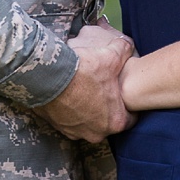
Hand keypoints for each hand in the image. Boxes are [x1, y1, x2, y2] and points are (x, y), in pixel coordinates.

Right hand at [38, 24, 136, 142]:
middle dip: (107, 108)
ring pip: (88, 122)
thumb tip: (128, 45)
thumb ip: (124, 51)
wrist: (48, 77)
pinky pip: (69, 120)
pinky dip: (70, 110)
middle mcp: (96, 133)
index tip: (125, 94)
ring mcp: (75, 133)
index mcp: (115, 122)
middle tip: (105, 91)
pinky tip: (69, 95)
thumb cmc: (85, 71)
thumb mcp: (111, 56)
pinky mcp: (57, 127)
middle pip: (108, 121)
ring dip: (88, 110)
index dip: (129, 104)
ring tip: (86, 92)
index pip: (131, 118)